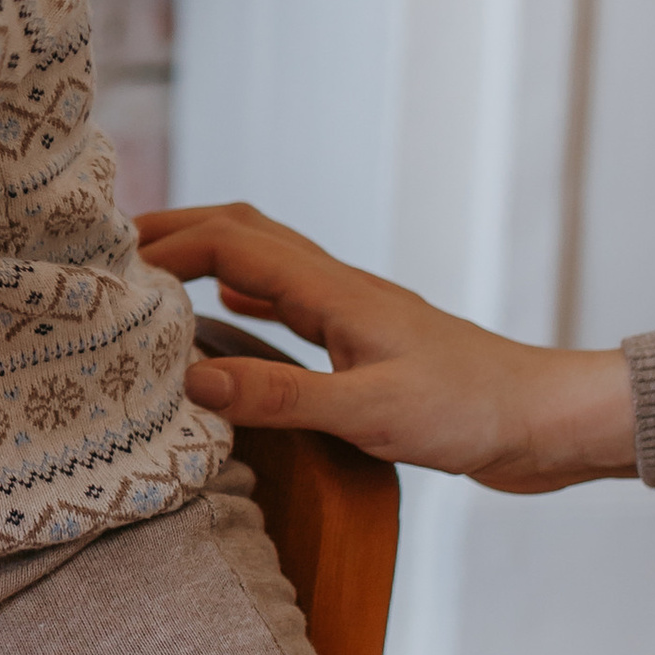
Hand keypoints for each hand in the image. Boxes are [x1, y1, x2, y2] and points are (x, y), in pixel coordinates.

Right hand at [136, 200, 638, 493]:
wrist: (545, 422)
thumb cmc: (473, 414)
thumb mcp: (370, 412)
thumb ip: (282, 396)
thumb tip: (191, 379)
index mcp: (335, 293)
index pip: (231, 245)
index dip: (166, 245)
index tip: (109, 267)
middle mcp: (339, 290)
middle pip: (244, 234)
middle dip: (176, 232)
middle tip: (113, 253)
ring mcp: (353, 314)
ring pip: (264, 263)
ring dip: (206, 258)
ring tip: (151, 278)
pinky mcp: (365, 345)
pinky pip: (289, 304)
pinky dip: (243, 299)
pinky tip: (227, 320)